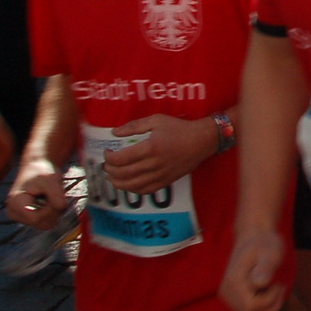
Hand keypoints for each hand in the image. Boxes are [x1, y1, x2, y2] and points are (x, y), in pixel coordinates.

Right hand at [4, 160, 66, 230]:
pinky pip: (47, 222)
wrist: (37, 168)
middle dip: (54, 211)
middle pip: (42, 224)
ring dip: (56, 212)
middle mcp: (16, 214)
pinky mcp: (30, 218)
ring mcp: (22, 218)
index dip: (50, 211)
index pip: (35, 219)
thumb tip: (62, 207)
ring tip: (53, 196)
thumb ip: (56, 194)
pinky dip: (54, 213)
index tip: (56, 197)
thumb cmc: (41, 172)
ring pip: (46, 224)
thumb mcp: (51, 179)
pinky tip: (51, 200)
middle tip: (56, 195)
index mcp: (15, 203)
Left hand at [103, 115, 218, 195]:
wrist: (203, 140)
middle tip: (107, 165)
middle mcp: (154, 164)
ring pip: (131, 185)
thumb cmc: (180, 128)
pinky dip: (132, 189)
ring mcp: (161, 174)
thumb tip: (114, 132)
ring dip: (117, 183)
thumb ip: (134, 126)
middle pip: (123, 173)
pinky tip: (128, 184)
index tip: (108, 152)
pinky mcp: (166, 181)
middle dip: (109, 170)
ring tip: (112, 177)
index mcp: (150, 147)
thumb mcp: (157, 120)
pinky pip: (145, 190)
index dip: (108, 157)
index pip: (120, 159)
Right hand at [220, 228, 288, 310]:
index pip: (251, 307)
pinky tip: (268, 291)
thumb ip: (265, 267)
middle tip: (279, 287)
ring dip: (267, 309)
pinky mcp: (233, 298)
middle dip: (270, 307)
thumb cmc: (265, 243)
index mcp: (234, 282)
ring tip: (274, 289)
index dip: (270, 300)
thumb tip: (259, 283)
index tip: (279, 284)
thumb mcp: (271, 252)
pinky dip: (262, 307)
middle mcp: (227, 293)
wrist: (253, 237)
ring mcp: (228, 297)